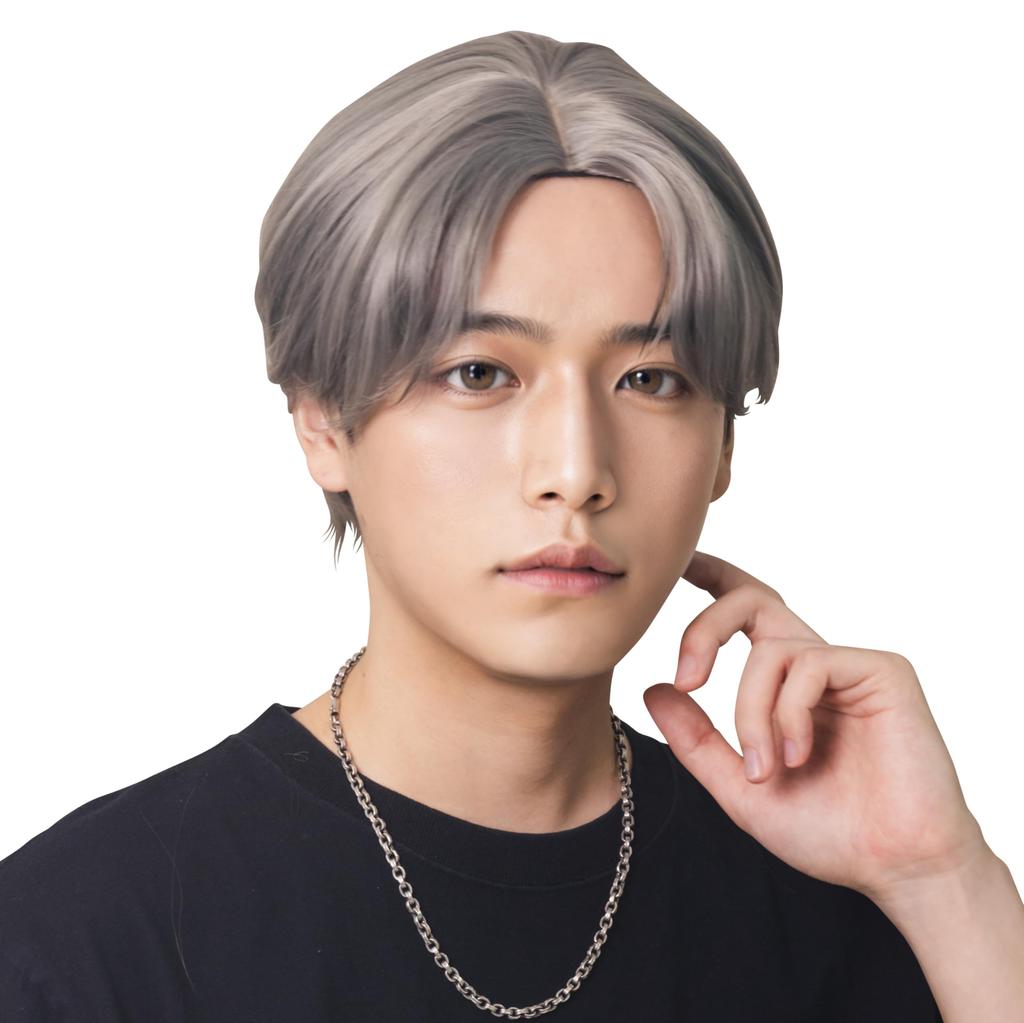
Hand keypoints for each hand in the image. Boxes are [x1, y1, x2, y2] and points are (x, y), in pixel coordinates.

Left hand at [642, 551, 991, 904]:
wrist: (895, 868)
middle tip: (688, 678)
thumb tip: (652, 688)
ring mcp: (850, 664)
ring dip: (750, 713)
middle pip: (750, 599)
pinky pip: (809, 664)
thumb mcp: (739, 787)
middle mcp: (815, 664)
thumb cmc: (828, 830)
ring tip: (764, 769)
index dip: (713, 576)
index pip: (746, 610)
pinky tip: (798, 755)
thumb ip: (695, 740)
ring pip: (770, 650)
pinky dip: (787, 712)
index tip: (679, 562)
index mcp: (785, 682)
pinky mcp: (883, 670)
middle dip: (705, 627)